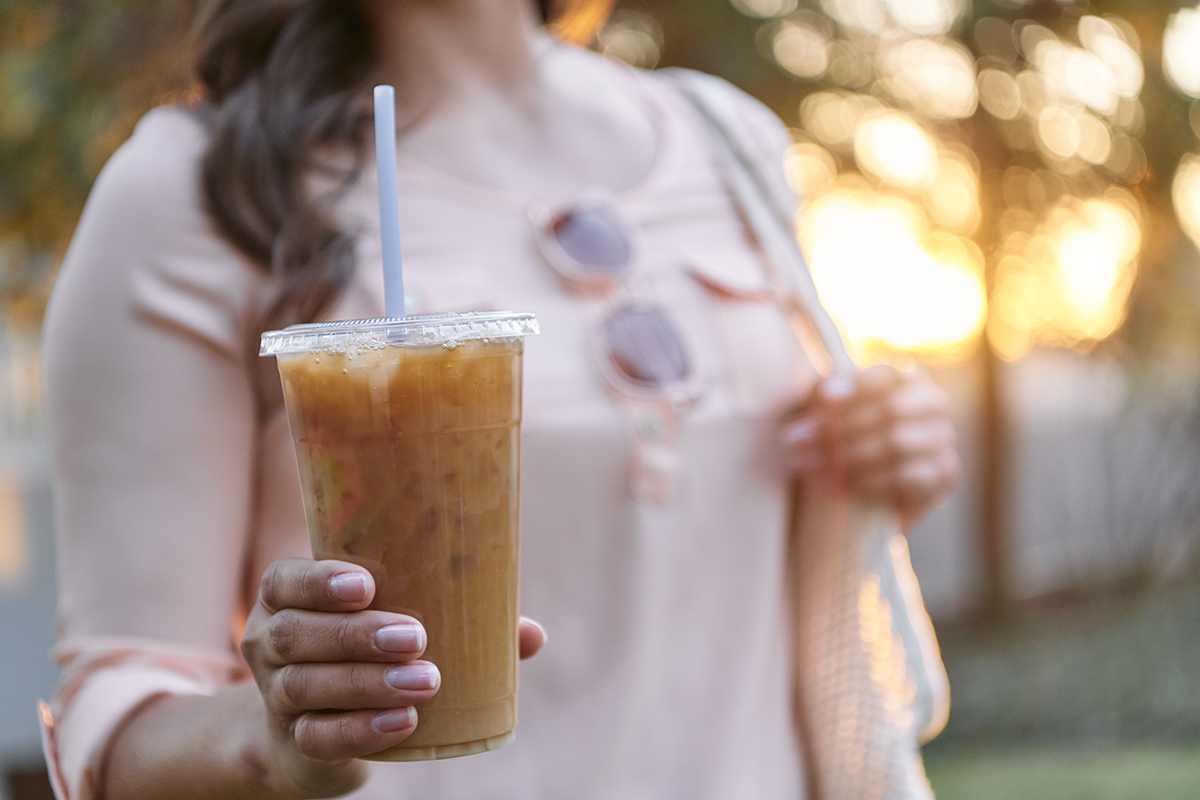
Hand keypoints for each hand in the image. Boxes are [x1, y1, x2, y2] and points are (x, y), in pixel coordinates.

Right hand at [240, 558, 546, 797]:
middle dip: (356, 635)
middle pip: (296, 634)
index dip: (318, 581)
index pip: (284, 580)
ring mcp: (277, 696)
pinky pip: (320, 738)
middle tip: (415, 637)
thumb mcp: (396, 628)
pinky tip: (404, 722)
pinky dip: (363, 730)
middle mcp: (270, 642)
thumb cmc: (368, 655)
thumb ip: (460, 624)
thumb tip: (531, 634)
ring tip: (425, 681)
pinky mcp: (296, 742)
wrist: (313, 731)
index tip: (367, 585)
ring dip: (367, 683)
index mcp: (288, 598)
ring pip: (305, 686)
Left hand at [781, 366, 959, 526]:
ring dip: (846, 457)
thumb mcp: (830, 410)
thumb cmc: (842, 436)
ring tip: (809, 467)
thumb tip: (825, 393)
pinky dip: (867, 482)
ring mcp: (943, 439)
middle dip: (840, 427)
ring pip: (896, 444)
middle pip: (890, 410)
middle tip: (798, 442)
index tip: (822, 399)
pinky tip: (837, 487)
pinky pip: (907, 477)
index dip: (855, 386)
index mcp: (908, 378)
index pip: (887, 375)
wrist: (866, 491)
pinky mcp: (943, 474)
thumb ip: (826, 394)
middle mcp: (932, 403)